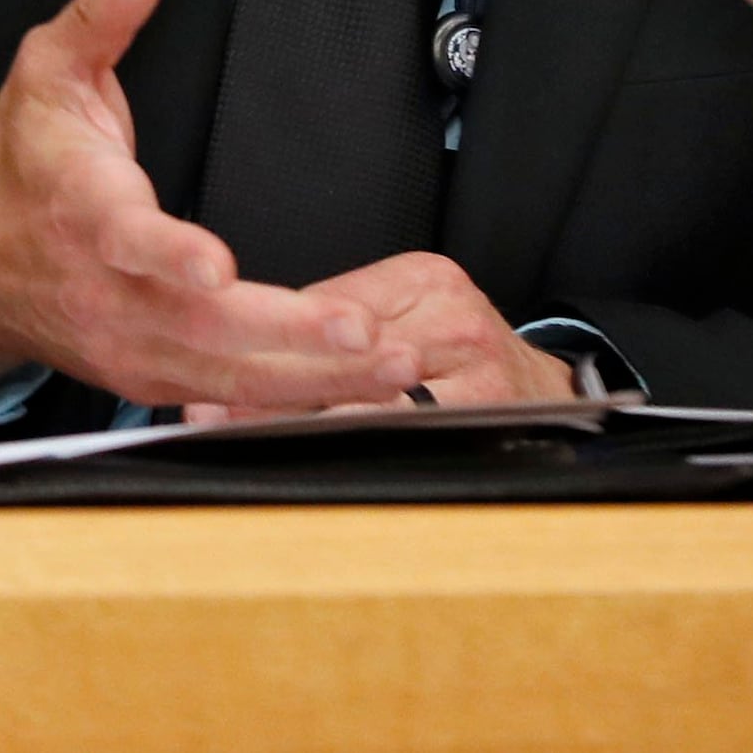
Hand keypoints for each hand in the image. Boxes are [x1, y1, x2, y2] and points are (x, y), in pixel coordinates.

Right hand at [0, 0, 426, 412]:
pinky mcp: (149, 376)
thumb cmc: (19, 161)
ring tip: (390, 372)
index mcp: (86, 214)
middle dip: (290, 337)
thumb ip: (103, 10)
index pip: (130, 242)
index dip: (171, 259)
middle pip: (202, 329)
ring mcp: (130, 345)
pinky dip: (285, 405)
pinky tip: (352, 397)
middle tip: (369, 335)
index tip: (218, 270)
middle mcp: (110, 293)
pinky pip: (222, 400)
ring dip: (309, 379)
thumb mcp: (49, 69)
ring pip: (222, 376)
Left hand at [180, 253, 578, 423]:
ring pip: (367, 410)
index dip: (261, 355)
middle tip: (210, 423)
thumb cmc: (459, 356)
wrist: (546, 394)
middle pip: (342, 363)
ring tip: (244, 449)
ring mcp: (474, 372)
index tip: (207, 387)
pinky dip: (351, 459)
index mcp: (423, 280)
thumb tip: (228, 378)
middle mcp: (451, 318)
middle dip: (269, 401)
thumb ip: (332, 332)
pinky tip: (312, 472)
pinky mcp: (483, 418)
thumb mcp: (406, 313)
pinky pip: (401, 444)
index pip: (324, 315)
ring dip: (299, 435)